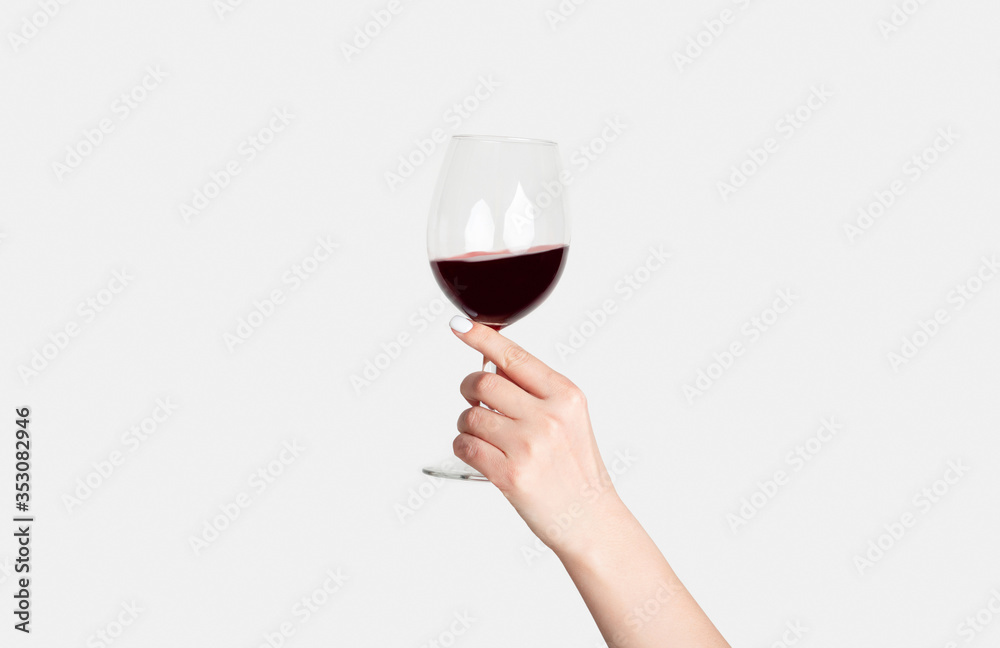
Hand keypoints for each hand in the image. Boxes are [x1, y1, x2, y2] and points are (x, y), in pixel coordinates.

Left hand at [448, 316, 625, 556]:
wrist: (590, 519)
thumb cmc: (576, 468)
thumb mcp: (570, 417)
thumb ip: (535, 391)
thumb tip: (489, 367)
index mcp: (566, 395)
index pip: (514, 357)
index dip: (481, 338)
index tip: (459, 326)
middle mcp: (548, 416)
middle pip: (482, 384)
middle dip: (469, 391)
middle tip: (475, 402)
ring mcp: (529, 445)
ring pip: (469, 417)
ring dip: (467, 425)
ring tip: (486, 438)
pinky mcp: (510, 474)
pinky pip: (465, 446)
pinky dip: (463, 447)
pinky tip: (478, 453)